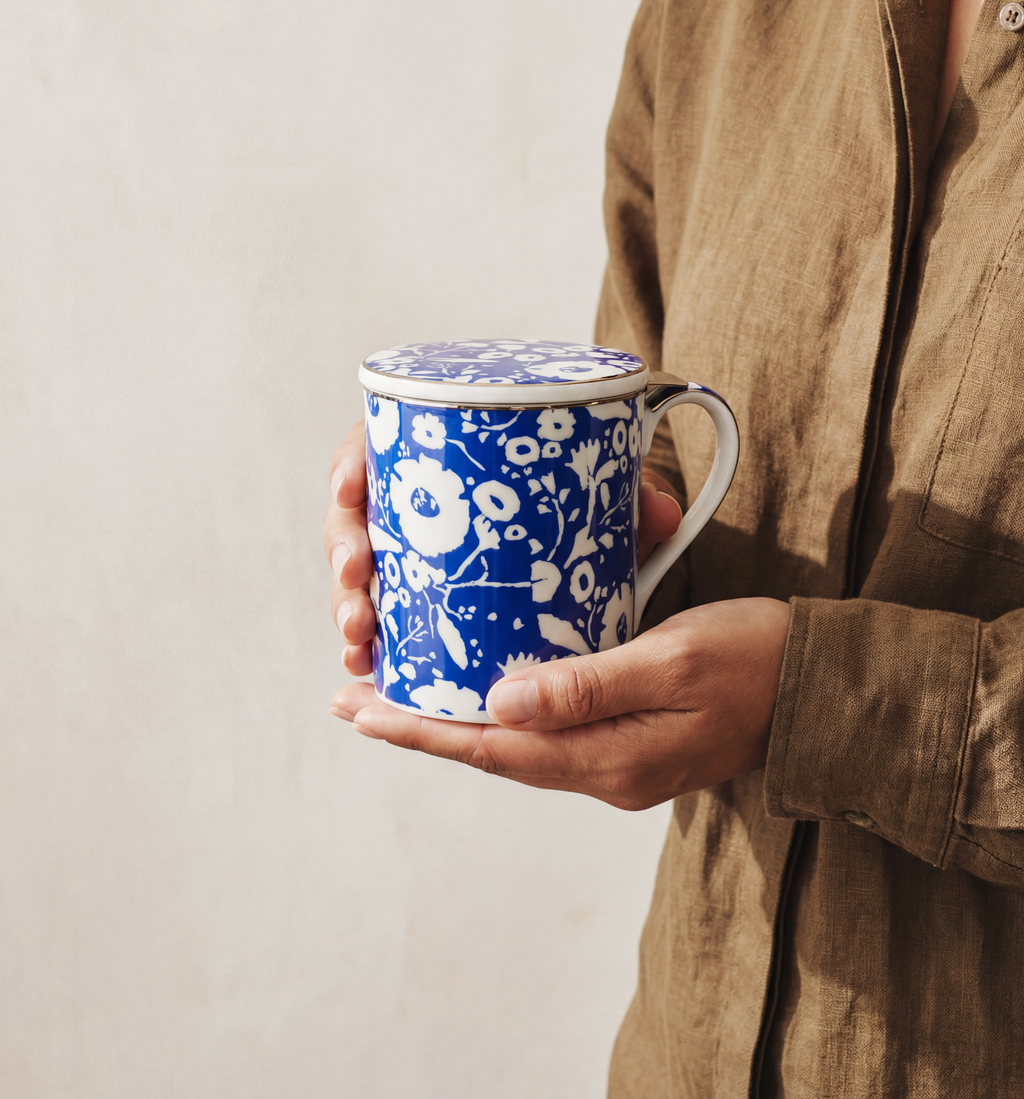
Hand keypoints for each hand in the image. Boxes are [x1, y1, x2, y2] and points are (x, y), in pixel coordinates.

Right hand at [323, 416, 681, 677]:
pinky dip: (368, 640)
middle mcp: (413, 498)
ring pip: (358, 571)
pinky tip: (366, 666)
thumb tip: (657, 514)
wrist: (585, 526)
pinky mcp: (414, 594)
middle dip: (342, 548)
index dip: (350, 463)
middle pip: (354, 513)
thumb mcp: (602, 495)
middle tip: (357, 575)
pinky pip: (378, 613)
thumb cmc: (581, 501)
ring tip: (359, 637)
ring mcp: (407, 548)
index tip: (349, 487)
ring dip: (346, 603)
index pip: (376, 441)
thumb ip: (626, 500)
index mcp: (438, 451)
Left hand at [330, 597, 790, 809]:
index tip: (364, 709)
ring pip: (516, 749)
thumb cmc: (757, 658)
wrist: (823, 691)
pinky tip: (481, 698)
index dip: (425, 727)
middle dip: (423, 727)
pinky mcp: (629, 746)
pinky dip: (501, 720)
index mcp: (611, 758)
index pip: (494, 747)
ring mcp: (618, 764)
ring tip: (400, 698)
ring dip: (456, 725)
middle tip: (357, 701)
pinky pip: (547, 738)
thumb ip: (587, 686)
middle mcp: (605, 772)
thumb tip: (499, 705)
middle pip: (494, 754)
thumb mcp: (674, 658)